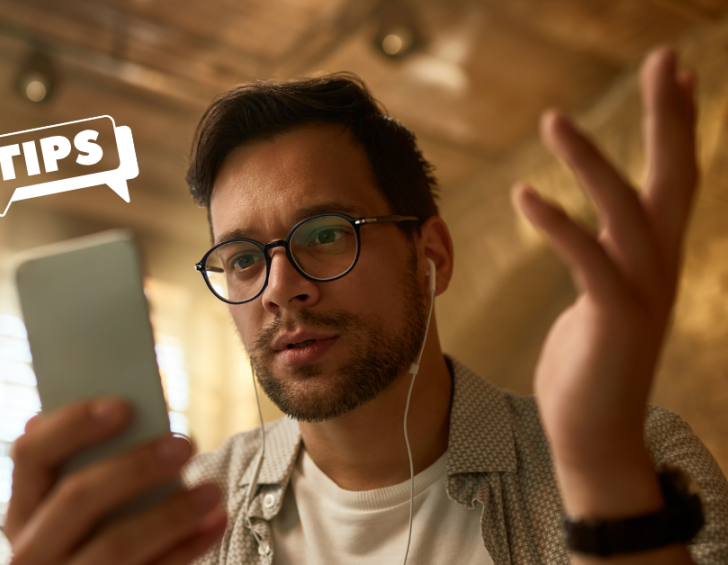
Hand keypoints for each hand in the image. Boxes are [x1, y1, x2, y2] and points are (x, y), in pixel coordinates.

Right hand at [6, 397, 226, 564]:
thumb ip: (90, 463)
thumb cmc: (92, 531)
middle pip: (75, 498)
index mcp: (22, 508)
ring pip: (115, 545)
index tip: (123, 405)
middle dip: (133, 467)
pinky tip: (213, 523)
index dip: (73, 424)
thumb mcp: (73, 505)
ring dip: (170, 513)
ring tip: (210, 490)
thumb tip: (131, 410)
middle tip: (184, 445)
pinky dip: (185, 547)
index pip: (30, 454)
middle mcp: (32, 548)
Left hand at [513, 46, 696, 520]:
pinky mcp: (614, 317)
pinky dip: (557, 223)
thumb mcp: (600, 300)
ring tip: (553, 118)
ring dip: (590, 160)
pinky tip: (525, 194)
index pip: (673, 178)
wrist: (595, 434)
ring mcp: (643, 291)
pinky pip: (586, 259)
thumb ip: (599, 263)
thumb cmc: (589, 367)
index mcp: (654, 258)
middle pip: (674, 176)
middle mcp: (660, 266)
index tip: (677, 74)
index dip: (676, 125)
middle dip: (670, 116)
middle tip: (666, 57)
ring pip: (625, 209)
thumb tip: (588, 242)